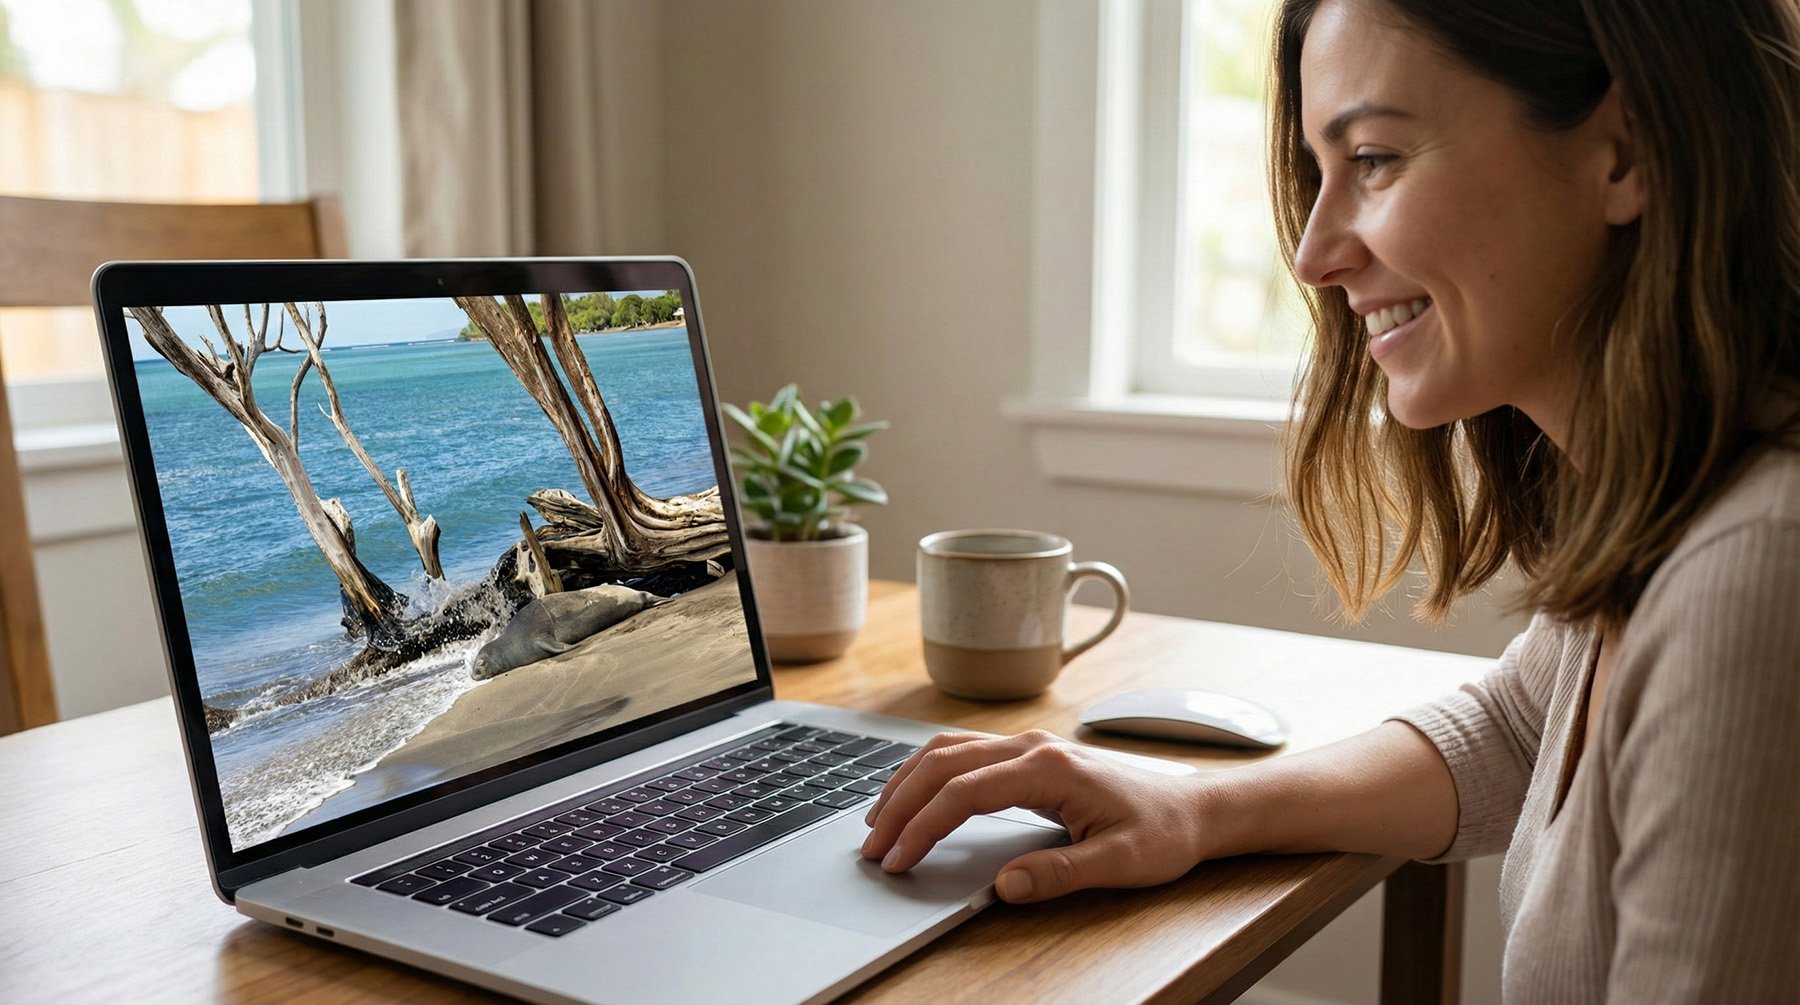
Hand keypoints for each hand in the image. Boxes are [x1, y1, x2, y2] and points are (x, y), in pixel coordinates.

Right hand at [860, 729, 1208, 903]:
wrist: (1194, 808)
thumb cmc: (1163, 834)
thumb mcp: (1120, 863)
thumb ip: (1060, 874)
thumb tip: (1004, 887)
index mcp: (1050, 768)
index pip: (963, 791)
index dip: (923, 826)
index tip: (899, 860)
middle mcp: (1033, 746)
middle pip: (942, 762)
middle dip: (900, 804)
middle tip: (873, 847)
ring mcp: (1029, 745)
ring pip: (947, 749)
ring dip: (907, 782)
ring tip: (879, 823)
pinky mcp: (1029, 755)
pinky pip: (963, 752)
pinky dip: (928, 772)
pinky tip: (913, 796)